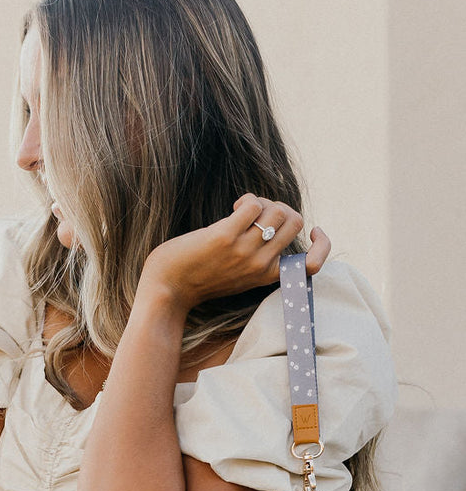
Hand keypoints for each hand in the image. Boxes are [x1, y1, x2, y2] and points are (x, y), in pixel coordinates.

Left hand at [139, 194, 330, 312]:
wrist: (167, 290)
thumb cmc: (199, 278)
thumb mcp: (238, 275)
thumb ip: (259, 257)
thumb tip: (276, 221)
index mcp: (267, 276)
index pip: (313, 265)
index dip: (323, 244)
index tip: (312, 230)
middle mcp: (260, 265)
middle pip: (294, 220)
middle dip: (278, 208)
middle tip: (257, 214)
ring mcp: (244, 252)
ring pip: (277, 210)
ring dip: (262, 201)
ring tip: (243, 210)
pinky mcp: (225, 237)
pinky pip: (253, 205)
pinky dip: (248, 200)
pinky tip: (235, 208)